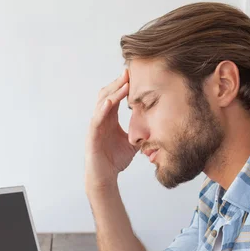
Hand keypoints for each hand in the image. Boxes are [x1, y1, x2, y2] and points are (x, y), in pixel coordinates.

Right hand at [85, 69, 138, 191]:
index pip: (116, 97)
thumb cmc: (115, 161)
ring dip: (113, 92)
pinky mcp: (92, 136)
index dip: (123, 85)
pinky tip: (111, 102)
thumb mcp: (133, 143)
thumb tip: (157, 126)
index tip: (134, 74)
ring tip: (124, 83)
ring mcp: (95, 127)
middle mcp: (101, 120)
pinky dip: (102, 109)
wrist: (105, 178)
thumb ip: (140, 133)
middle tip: (129, 72)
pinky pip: (96, 119)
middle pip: (107, 95)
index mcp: (110, 119)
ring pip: (101, 103)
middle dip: (118, 83)